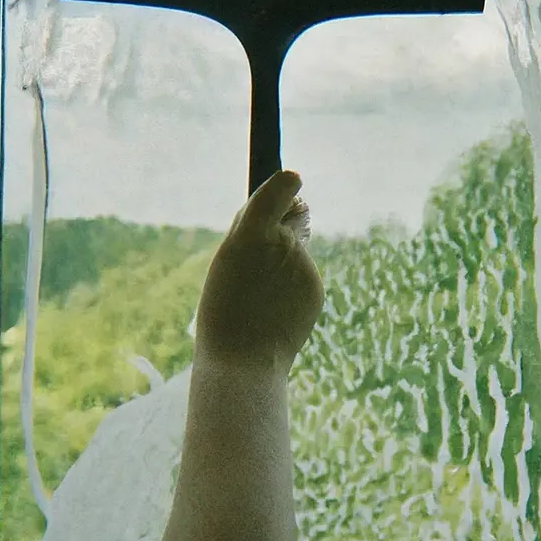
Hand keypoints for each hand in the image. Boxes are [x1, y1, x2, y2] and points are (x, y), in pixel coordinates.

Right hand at [193, 170, 323, 374]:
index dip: (288, 185)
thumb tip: (286, 213)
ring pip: (299, 250)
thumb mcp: (229, 261)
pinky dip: (293, 287)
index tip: (293, 181)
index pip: (282, 188)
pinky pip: (304, 277)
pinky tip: (275, 310)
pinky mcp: (315, 289)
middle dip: (290, 219)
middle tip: (274, 237)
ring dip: (286, 261)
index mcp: (252, 233)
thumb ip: (255, 234)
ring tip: (261, 294)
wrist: (243, 360)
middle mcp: (282, 244)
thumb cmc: (224, 310)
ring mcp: (304, 268)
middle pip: (298, 215)